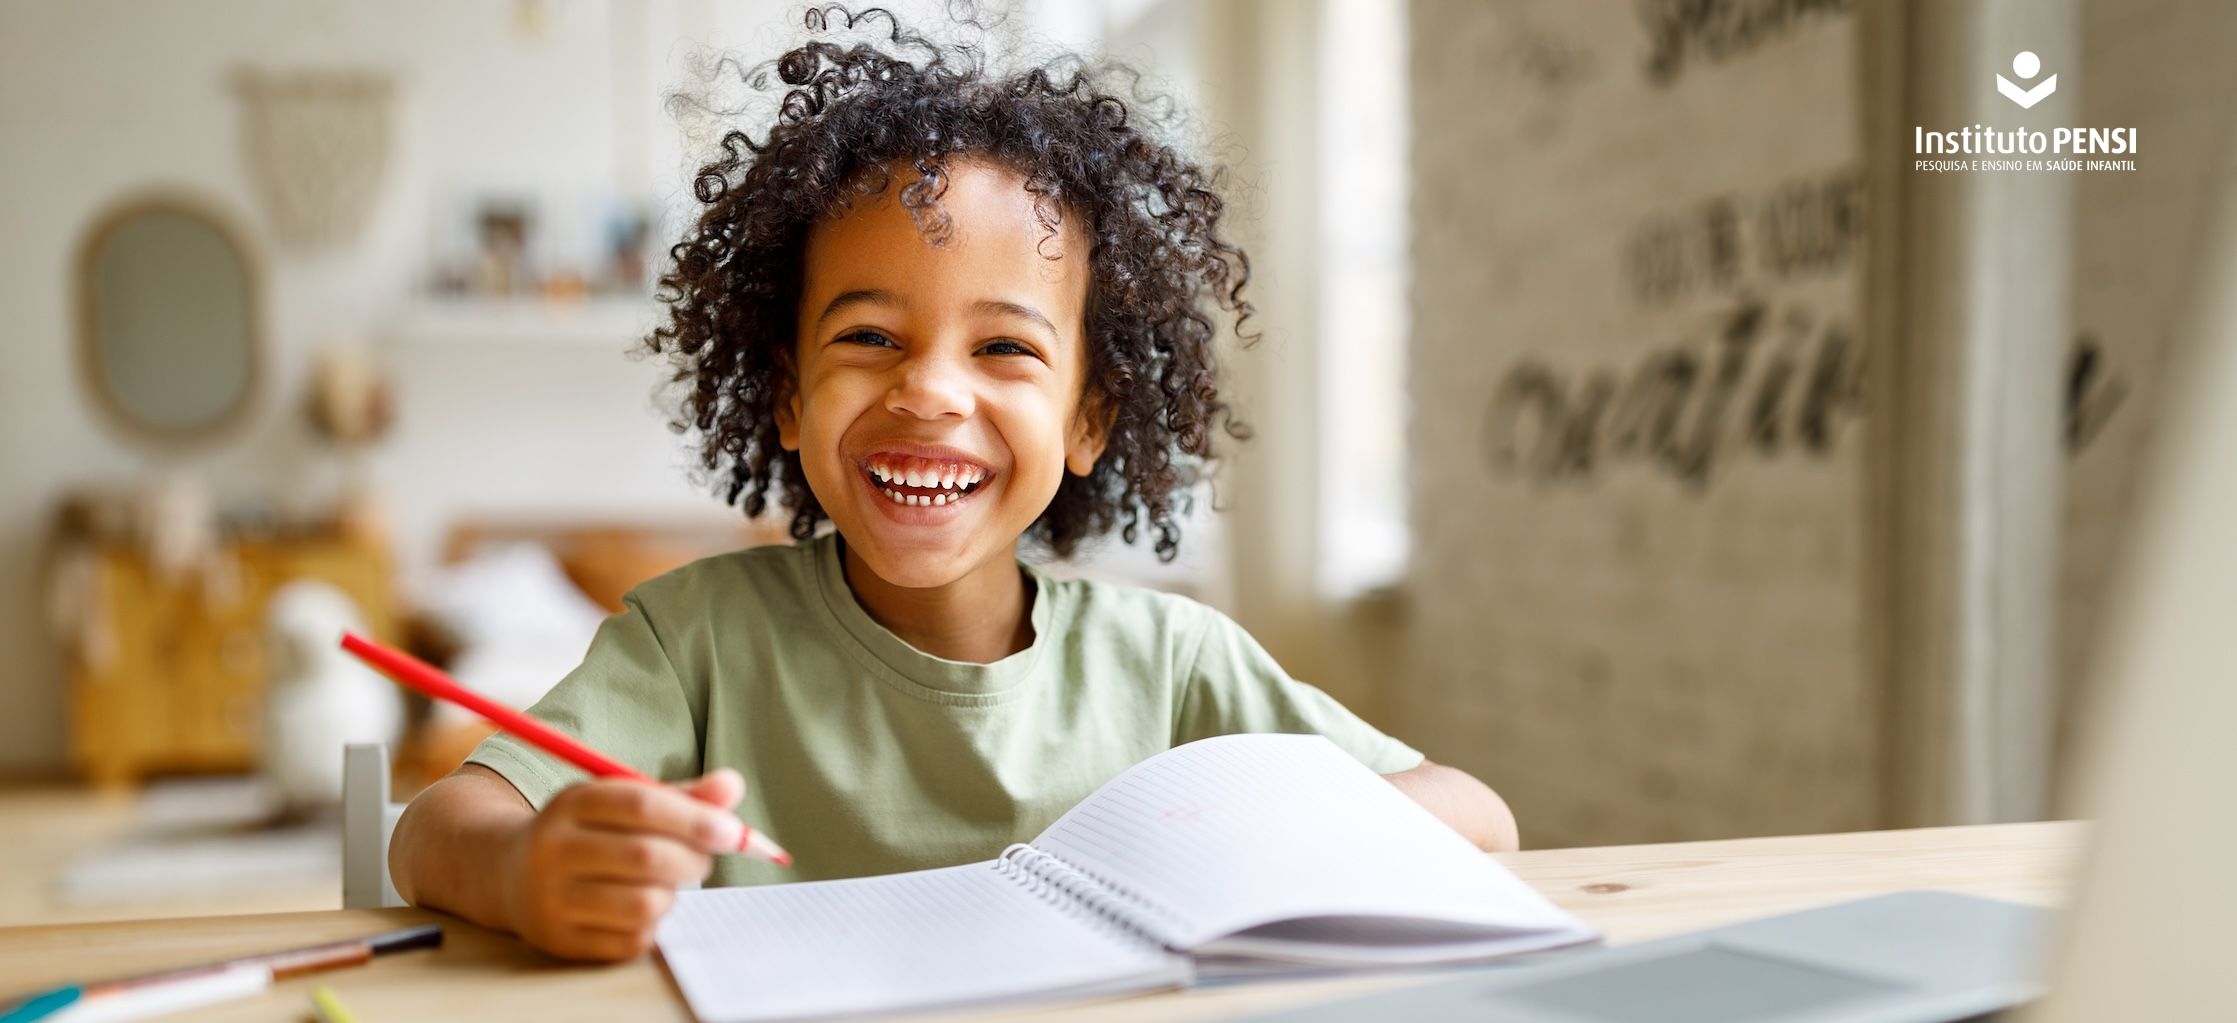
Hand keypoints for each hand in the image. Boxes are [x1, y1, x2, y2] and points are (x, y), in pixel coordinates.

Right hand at [502, 769, 746, 960]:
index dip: (694, 818)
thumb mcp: (622, 801)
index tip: (731, 831)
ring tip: (665, 884)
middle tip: (703, 861)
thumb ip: (681, 796)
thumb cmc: (587, 832)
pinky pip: (632, 940)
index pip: (640, 804)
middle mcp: (553, 849)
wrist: (509, 874)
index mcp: (571, 803)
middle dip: (692, 860)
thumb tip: (733, 787)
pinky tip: (640, 908)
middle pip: (645, 856)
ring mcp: (551, 898)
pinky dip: (653, 925)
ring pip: (644, 904)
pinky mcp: (559, 940)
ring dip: (672, 895)